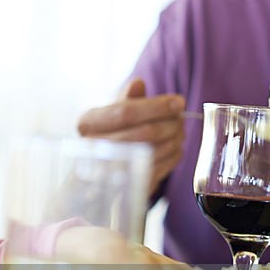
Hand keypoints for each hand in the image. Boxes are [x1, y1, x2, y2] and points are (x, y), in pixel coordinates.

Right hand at [77, 79, 185, 194]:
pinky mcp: (128, 185)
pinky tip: (174, 145)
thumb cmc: (110, 132)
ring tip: (178, 130)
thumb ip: (127, 98)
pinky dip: (173, 154)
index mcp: (88, 123)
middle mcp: (94, 147)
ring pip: (155, 151)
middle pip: (144, 133)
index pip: (125, 112)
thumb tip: (138, 84)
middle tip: (180, 118)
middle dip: (170, 124)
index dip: (156, 106)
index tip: (179, 102)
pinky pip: (160, 168)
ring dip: (174, 139)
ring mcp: (110, 169)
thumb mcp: (113, 111)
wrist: (101, 167)